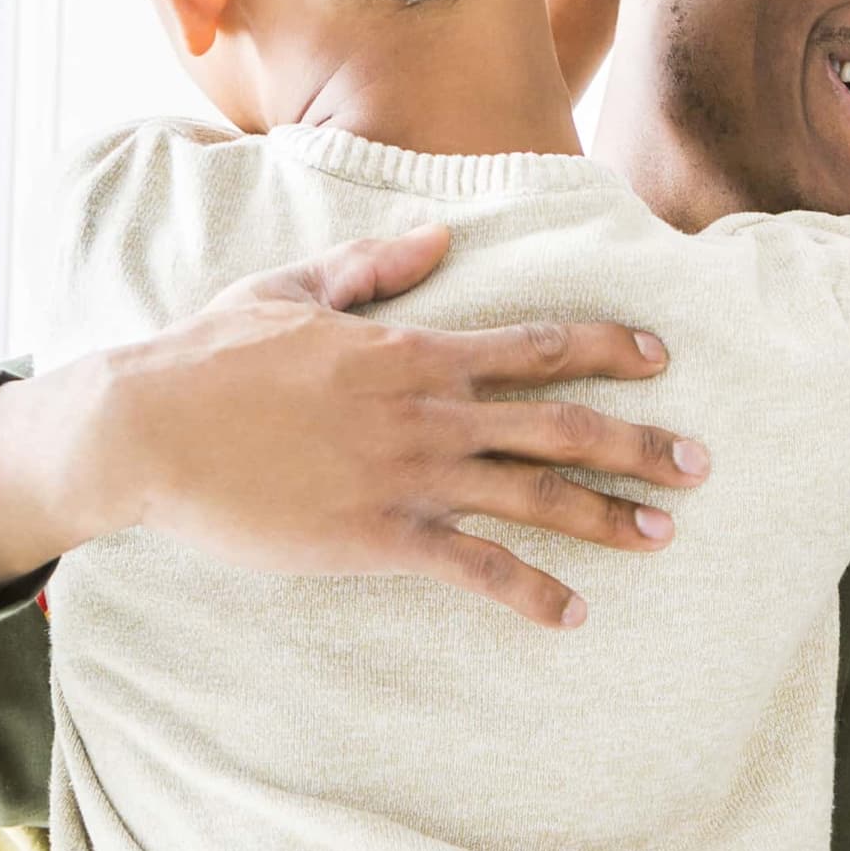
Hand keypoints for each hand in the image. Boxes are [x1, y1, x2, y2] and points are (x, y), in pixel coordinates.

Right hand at [0, 220, 707, 626]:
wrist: (146, 427)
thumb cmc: (209, 357)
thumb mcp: (292, 288)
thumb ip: (374, 266)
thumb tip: (437, 237)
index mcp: (412, 348)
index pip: (538, 344)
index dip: (611, 349)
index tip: (664, 360)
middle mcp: (427, 409)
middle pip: (559, 424)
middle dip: (639, 442)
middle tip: (702, 464)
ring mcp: (407, 475)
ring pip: (533, 495)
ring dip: (608, 516)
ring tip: (665, 534)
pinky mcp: (377, 536)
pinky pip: (475, 568)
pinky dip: (531, 592)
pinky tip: (575, 614)